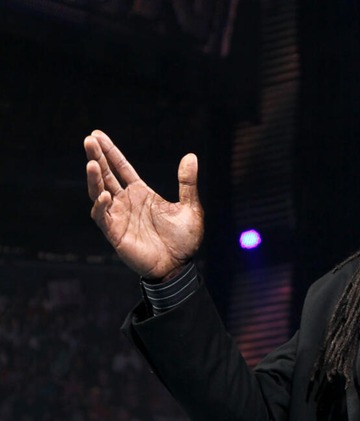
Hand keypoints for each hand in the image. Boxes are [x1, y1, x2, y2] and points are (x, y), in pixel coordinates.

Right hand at [84, 130, 203, 279]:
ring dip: (94, 178)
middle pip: (106, 175)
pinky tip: (105, 194)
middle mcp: (126, 202)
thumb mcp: (190, 207)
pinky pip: (102, 217)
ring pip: (99, 193)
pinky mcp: (115, 233)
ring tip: (91, 162)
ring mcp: (118, 217)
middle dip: (97, 157)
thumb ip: (187, 183)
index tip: (97, 135)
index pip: (120, 168)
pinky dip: (101, 206)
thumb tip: (191, 156)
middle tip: (88, 140)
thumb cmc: (184, 240)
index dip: (109, 152)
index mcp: (141, 193)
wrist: (179, 266)